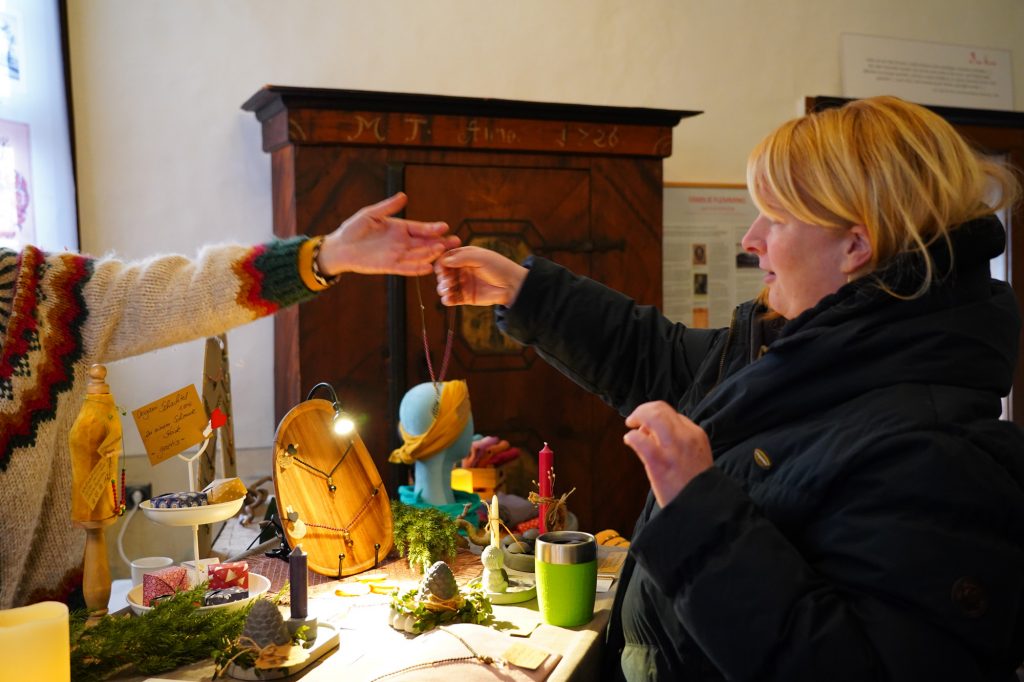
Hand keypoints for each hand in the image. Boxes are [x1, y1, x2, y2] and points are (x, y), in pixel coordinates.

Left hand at [318, 192, 459, 275]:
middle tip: (454, 241)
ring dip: (431, 254)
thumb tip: (403, 196)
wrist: (340, 247)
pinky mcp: (390, 267)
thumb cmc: (354, 228)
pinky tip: (428, 269)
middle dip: (440, 242)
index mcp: (401, 228)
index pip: (420, 228)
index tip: (444, 227)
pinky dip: (417, 269)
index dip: (432, 228)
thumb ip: (387, 207)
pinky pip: (406, 269)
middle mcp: (402, 242)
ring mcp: (398, 255)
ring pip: (419, 255)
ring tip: (442, 252)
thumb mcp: (370, 214)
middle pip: (425, 243)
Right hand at [434, 246, 528, 306]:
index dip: (442, 263)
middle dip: (443, 277)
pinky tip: (448, 299)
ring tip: (448, 289)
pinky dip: (447, 299)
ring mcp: (463, 284)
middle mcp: (462, 270)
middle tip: (449, 280)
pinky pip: (451, 299)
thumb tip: (444, 261)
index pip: (446, 258)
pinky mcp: (466, 297)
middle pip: (444, 273)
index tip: (441, 269)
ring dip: (443, 288)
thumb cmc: (499, 267)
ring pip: (445, 286)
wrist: (512, 286)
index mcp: (464, 257)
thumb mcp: (481, 258)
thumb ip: (462, 258)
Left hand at [623, 401, 712, 506]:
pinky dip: (631, 437)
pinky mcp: (659, 462)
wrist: (702, 508)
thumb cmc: (694, 485)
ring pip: (653, 416)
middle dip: (643, 410)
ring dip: (637, 416)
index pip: (672, 413)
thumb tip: (649, 430)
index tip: (648, 428)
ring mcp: (673, 448)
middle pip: (661, 408)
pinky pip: (640, 440)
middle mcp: (686, 436)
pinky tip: (628, 441)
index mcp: (696, 434)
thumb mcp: (694, 456)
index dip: (655, 416)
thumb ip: (676, 441)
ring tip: (630, 425)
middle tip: (633, 419)